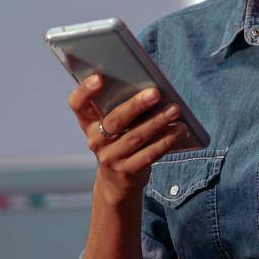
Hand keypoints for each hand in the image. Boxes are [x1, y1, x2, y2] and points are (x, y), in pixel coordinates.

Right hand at [70, 75, 195, 204]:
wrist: (116, 182)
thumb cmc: (119, 140)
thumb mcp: (114, 125)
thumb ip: (123, 107)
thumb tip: (152, 90)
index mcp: (88, 122)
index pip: (78, 104)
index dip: (85, 90)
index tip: (99, 77)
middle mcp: (95, 140)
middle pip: (114, 120)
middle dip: (136, 105)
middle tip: (155, 93)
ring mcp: (109, 157)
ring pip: (136, 136)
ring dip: (158, 122)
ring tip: (175, 110)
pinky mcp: (127, 171)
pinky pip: (149, 154)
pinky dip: (166, 141)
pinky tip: (180, 130)